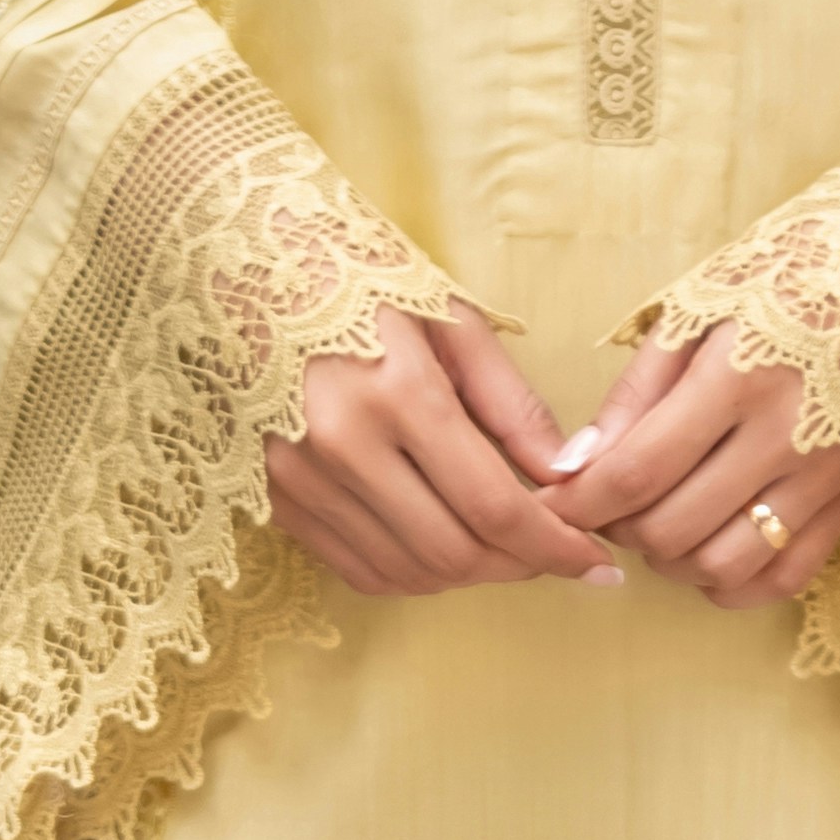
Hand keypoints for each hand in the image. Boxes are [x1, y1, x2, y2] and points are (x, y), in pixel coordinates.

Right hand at [262, 305, 615, 596]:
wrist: (243, 263)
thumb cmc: (359, 279)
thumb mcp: (449, 321)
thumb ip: (513, 406)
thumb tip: (569, 476)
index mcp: (397, 392)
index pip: (495, 506)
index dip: (556, 547)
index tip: (596, 563)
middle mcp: (342, 446)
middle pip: (454, 553)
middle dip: (520, 566)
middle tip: (555, 553)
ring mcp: (300, 479)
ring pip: (407, 572)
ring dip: (469, 575)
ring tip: (504, 550)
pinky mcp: (274, 496)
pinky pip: (357, 569)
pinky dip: (413, 574)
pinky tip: (444, 549)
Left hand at [560, 323, 839, 606]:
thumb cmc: (786, 282)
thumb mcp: (699, 313)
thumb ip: (636, 394)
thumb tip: (577, 467)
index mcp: (738, 377)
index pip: (637, 472)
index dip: (580, 504)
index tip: (551, 508)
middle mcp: (787, 435)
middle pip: (673, 529)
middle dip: (622, 530)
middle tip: (612, 505)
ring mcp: (828, 475)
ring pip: (725, 564)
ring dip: (674, 561)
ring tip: (662, 524)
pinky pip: (787, 577)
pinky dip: (738, 584)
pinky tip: (712, 554)